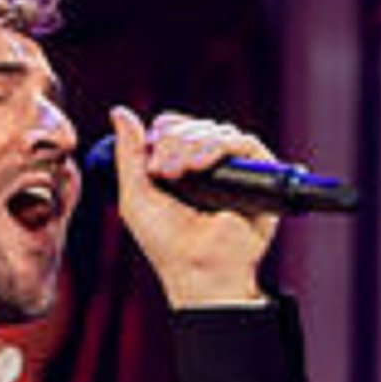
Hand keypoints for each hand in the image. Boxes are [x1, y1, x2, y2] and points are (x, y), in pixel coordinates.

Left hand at [110, 105, 277, 308]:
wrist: (197, 270)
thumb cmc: (166, 243)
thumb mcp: (135, 195)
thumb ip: (128, 153)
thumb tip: (119, 111)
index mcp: (184, 167)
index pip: (177, 127)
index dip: (165, 130)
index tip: (151, 157)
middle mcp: (212, 165)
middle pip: (195, 126)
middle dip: (175, 140)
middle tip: (163, 170)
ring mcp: (236, 170)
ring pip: (218, 130)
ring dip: (192, 143)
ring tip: (179, 171)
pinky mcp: (261, 176)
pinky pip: (244, 143)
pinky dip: (219, 147)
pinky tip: (199, 166)